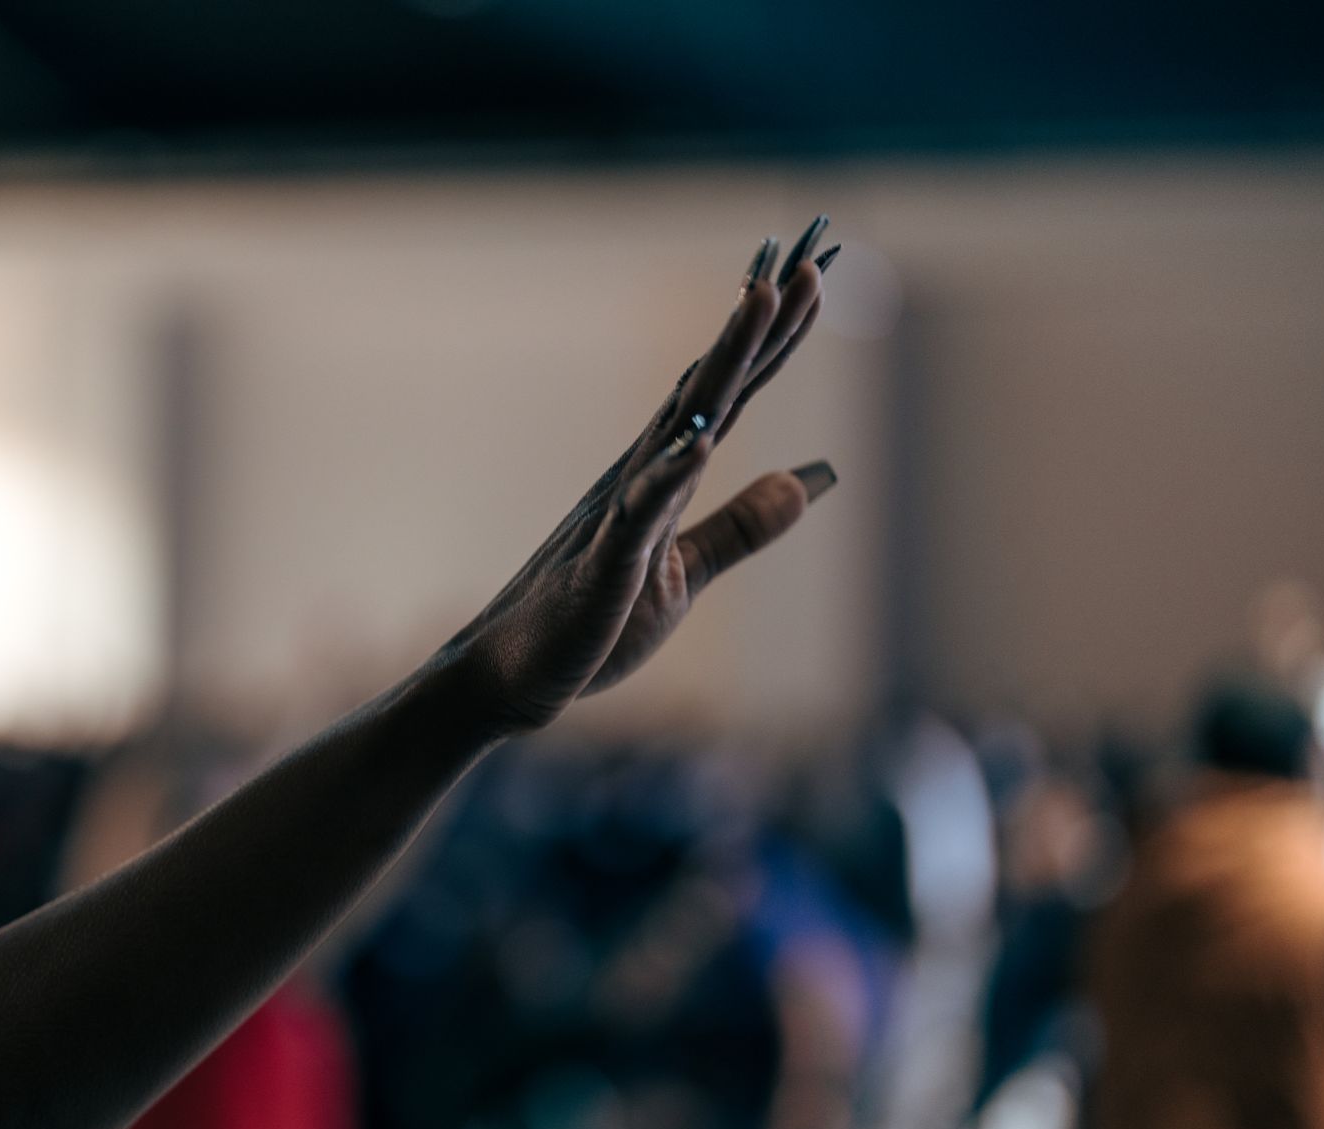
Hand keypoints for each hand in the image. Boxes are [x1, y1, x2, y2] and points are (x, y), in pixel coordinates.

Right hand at [443, 219, 839, 734]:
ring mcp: (620, 513)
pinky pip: (640, 512)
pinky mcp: (605, 563)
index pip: (731, 394)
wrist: (512, 676)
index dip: (774, 339)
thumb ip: (743, 525)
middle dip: (758, 322)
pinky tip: (701, 440)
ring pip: (680, 423)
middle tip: (802, 258)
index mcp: (664, 477)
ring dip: (721, 361)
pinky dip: (669, 473)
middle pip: (712, 387)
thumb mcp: (687, 571)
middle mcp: (641, 475)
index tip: (811, 277)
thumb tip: (810, 481)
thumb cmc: (593, 621)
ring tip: (758, 300)